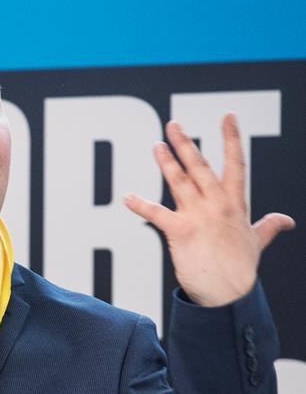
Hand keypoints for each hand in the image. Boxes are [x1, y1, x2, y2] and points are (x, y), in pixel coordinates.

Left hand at [124, 113, 294, 306]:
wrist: (229, 296)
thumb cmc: (241, 270)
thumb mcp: (256, 242)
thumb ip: (267, 226)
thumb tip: (286, 219)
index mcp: (235, 205)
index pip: (235, 165)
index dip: (231, 139)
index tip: (228, 117)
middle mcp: (218, 206)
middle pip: (201, 167)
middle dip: (186, 144)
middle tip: (172, 124)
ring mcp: (199, 217)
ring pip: (179, 182)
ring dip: (166, 163)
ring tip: (156, 145)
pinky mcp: (181, 231)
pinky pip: (157, 214)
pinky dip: (140, 205)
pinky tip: (127, 197)